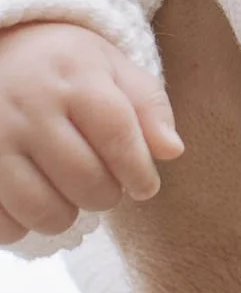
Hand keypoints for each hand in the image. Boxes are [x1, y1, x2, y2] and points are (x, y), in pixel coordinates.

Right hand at [0, 21, 182, 245]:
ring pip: (45, 210)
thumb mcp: (110, 67)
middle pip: (87, 181)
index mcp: (73, 76)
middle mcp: (29, 104)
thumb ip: (148, 105)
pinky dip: (21, 226)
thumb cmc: (62, 66)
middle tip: (99, 184)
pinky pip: (4, 223)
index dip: (139, 172)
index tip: (144, 186)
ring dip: (65, 214)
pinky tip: (29, 202)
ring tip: (65, 194)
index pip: (119, 136)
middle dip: (105, 194)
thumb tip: (172, 150)